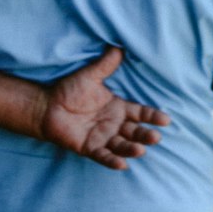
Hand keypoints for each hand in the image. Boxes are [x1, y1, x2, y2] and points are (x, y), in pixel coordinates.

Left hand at [38, 47, 169, 169]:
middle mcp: (114, 124)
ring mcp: (102, 138)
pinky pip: (103, 157)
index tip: (166, 120)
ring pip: (121, 146)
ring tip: (140, 150)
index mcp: (118, 108)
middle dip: (145, 135)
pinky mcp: (89, 148)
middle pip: (134, 132)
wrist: (46, 106)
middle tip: (155, 137)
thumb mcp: (90, 75)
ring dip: (131, 149)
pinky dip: (112, 161)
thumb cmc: (69, 90)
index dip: (152, 116)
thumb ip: (106, 64)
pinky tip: (122, 165)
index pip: (140, 113)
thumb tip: (120, 46)